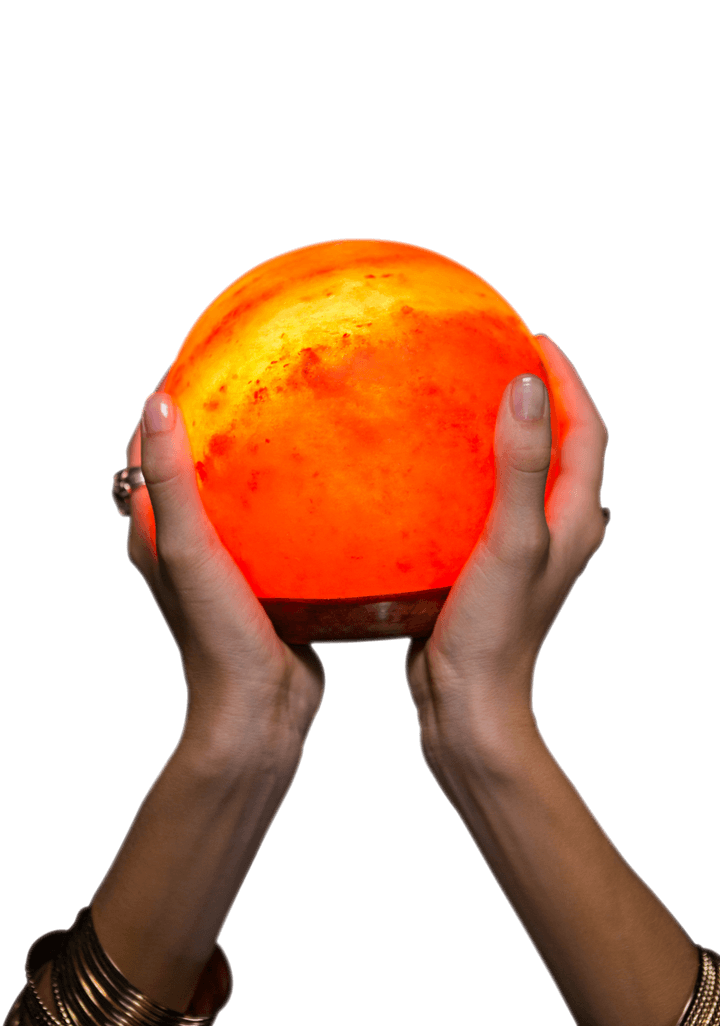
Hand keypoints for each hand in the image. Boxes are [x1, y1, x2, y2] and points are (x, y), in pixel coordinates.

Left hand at [124, 368, 325, 758]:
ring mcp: (228, 561)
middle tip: (261, 381)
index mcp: (153, 533)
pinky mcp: (268, 578)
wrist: (262, 709)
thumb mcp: (188, 548)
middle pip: (195, 464)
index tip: (205, 358)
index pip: (146, 449)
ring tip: (298, 418)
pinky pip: (278, 523)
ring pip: (240, 493)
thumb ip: (173, 479)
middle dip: (219, 421)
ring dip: (258, 459)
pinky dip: (291, 498)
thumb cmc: (216, 635)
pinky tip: (328, 484)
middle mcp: (185, 542)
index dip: (167, 402)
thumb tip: (157, 402)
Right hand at [404, 334, 608, 752]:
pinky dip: (469, 473)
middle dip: (540, 399)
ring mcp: (524, 548)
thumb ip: (521, 464)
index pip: (588, 431)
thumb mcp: (512, 540)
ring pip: (522, 474)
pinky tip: (428, 470)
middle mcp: (559, 529)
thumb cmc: (495, 631)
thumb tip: (526, 386)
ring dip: (504, 435)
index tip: (535, 339)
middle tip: (496, 362)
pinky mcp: (487, 564)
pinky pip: (485, 502)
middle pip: (561, 446)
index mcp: (576, 518)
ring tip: (461, 401)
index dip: (568, 381)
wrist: (467, 702)